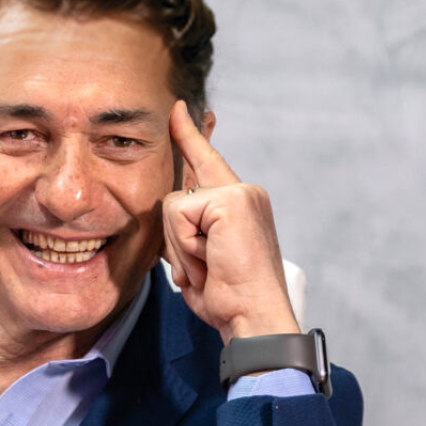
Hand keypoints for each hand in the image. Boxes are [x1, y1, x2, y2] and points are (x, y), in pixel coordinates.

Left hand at [162, 101, 299, 344]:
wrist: (253, 315)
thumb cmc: (228, 296)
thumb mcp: (202, 258)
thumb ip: (190, 227)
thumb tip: (172, 204)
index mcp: (240, 202)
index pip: (208, 160)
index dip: (190, 134)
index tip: (177, 110)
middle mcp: (244, 192)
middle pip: (177, 195)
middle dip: (178, 241)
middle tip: (209, 267)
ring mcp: (240, 193)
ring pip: (174, 206)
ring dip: (182, 247)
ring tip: (210, 266)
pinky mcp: (231, 200)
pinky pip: (180, 214)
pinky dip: (187, 246)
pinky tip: (212, 260)